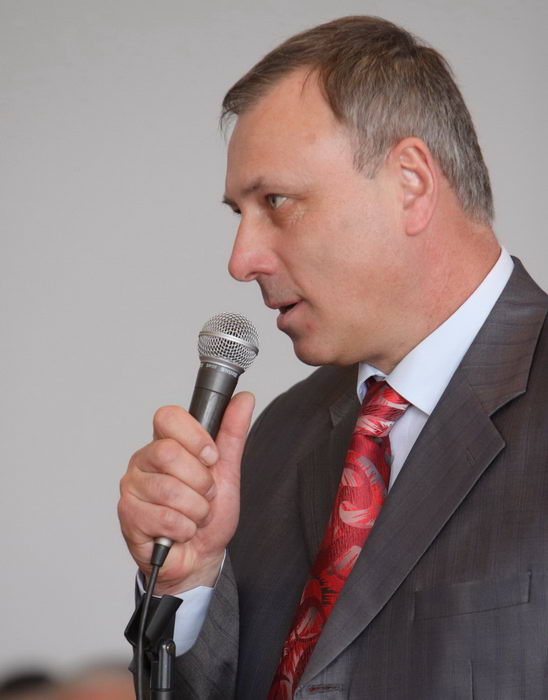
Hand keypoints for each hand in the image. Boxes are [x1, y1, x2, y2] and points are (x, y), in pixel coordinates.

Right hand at [118, 392, 254, 593]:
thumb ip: (232, 433)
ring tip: (194, 515)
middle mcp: (144, 460)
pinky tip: (182, 531)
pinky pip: (164, 517)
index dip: (194, 437)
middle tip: (204, 495)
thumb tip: (245, 398)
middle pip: (168, 453)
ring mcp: (132, 487)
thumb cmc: (209, 513)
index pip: (168, 416)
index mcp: (165, 442)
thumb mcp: (226, 471)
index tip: (211, 457)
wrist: (200, 556)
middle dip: (200, 482)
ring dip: (195, 510)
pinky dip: (184, 529)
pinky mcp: (128, 515)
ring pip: (169, 490)